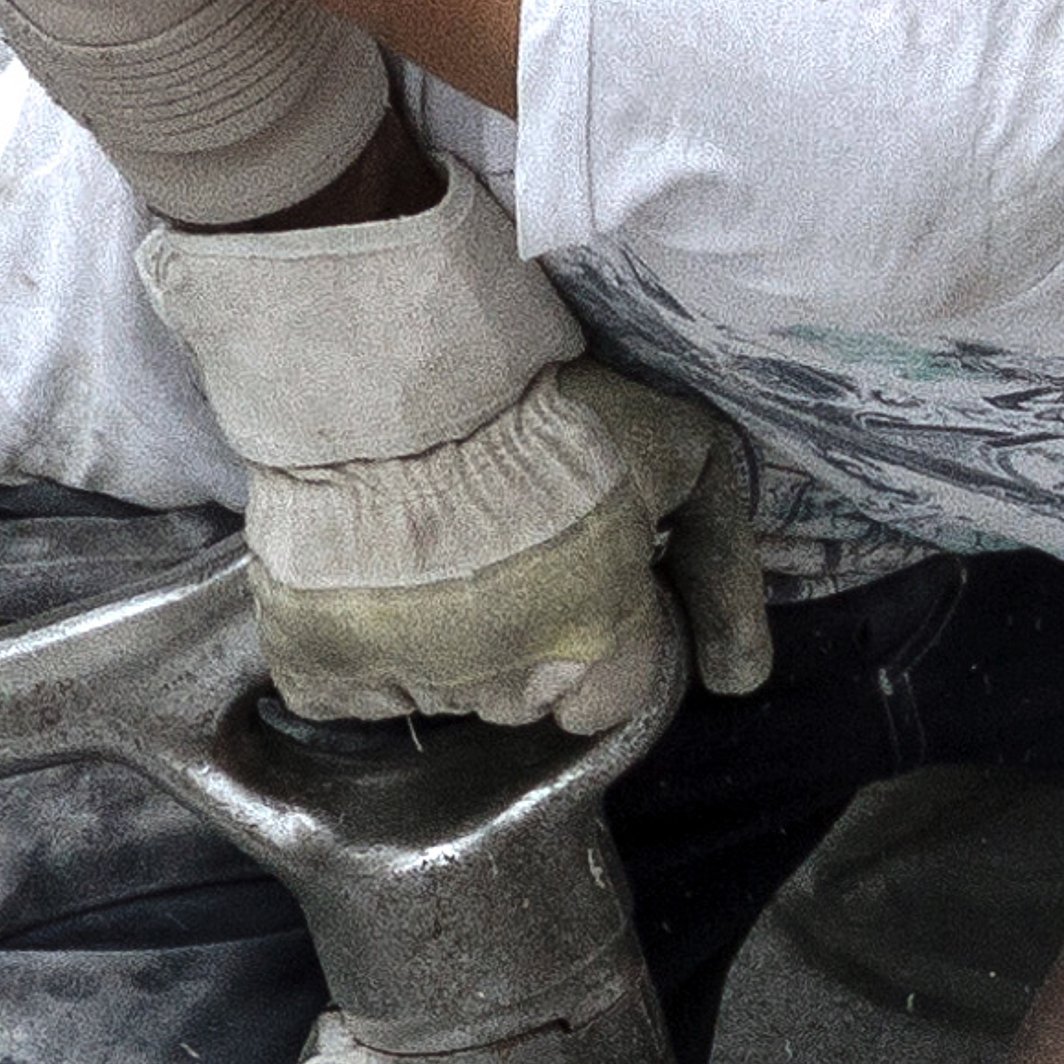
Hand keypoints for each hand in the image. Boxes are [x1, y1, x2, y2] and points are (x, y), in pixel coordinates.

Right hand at [142, 172, 774, 729]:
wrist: (396, 366)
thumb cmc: (549, 407)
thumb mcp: (677, 458)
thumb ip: (721, 569)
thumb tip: (745, 680)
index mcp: (595, 643)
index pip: (615, 694)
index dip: (603, 635)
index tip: (581, 576)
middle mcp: (504, 686)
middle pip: (527, 697)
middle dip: (526, 638)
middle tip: (498, 542)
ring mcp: (407, 681)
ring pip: (442, 689)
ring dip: (442, 638)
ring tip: (428, 544)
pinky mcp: (319, 667)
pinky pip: (348, 689)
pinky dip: (356, 650)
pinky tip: (365, 576)